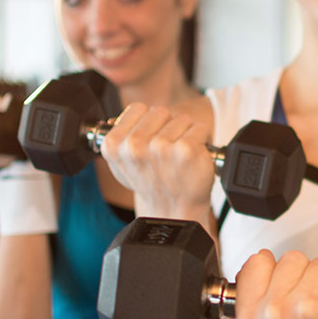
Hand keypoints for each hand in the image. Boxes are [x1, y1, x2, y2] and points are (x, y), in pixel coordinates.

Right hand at [98, 103, 215, 213]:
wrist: (174, 210)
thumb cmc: (152, 183)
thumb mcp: (122, 164)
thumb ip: (120, 137)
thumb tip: (119, 119)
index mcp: (114, 144)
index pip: (137, 109)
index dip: (149, 123)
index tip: (152, 140)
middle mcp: (135, 146)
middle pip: (160, 111)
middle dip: (168, 127)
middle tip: (168, 151)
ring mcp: (161, 147)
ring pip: (182, 119)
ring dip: (186, 134)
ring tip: (180, 156)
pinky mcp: (186, 150)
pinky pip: (200, 128)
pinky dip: (203, 139)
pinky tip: (193, 157)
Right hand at [234, 250, 317, 318]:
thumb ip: (255, 293)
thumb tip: (261, 257)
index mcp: (251, 318)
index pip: (257, 261)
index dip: (276, 272)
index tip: (285, 292)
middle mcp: (275, 313)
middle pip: (292, 258)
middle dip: (304, 276)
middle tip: (309, 307)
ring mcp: (307, 308)